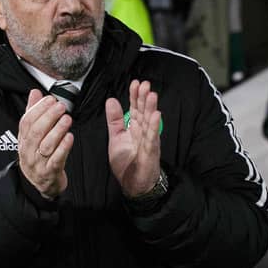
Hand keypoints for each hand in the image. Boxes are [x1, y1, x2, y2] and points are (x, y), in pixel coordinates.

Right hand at [18, 89, 73, 199]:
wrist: (41, 185)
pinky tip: (70, 137)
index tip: (50, 99)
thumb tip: (34, 93)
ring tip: (67, 119)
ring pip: (46, 145)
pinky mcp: (50, 173)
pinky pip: (56, 159)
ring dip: (57, 130)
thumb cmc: (37, 156)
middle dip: (49, 116)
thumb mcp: (31, 135)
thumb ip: (33, 113)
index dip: (38, 109)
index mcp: (23, 140)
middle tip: (61, 106)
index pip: (26, 122)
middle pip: (36, 132)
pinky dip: (63, 147)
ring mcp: (38, 163)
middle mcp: (28, 151)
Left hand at [105, 80, 161, 197]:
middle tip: (144, 84)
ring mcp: (148, 141)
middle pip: (144, 112)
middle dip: (144, 98)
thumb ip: (114, 120)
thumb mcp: (116, 137)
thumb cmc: (127, 161)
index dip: (135, 96)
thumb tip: (111, 100)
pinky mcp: (151, 151)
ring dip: (151, 108)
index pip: (135, 108)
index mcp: (134, 128)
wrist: (133, 183)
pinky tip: (156, 115)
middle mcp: (143, 132)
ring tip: (151, 95)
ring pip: (150, 122)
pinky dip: (154, 126)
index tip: (135, 83)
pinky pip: (152, 138)